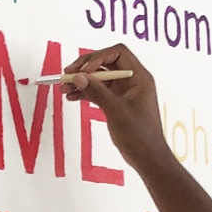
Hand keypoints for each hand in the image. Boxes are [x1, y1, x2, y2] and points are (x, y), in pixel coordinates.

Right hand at [62, 45, 173, 174]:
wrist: (147, 158)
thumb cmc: (139, 135)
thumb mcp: (116, 111)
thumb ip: (97, 92)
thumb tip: (78, 77)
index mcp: (139, 77)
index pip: (118, 53)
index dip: (98, 57)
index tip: (83, 71)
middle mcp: (132, 81)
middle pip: (106, 63)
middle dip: (86, 68)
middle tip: (67, 75)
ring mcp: (124, 92)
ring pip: (100, 78)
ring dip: (82, 81)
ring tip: (64, 89)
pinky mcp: (117, 103)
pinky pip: (99, 92)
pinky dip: (86, 93)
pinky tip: (72, 97)